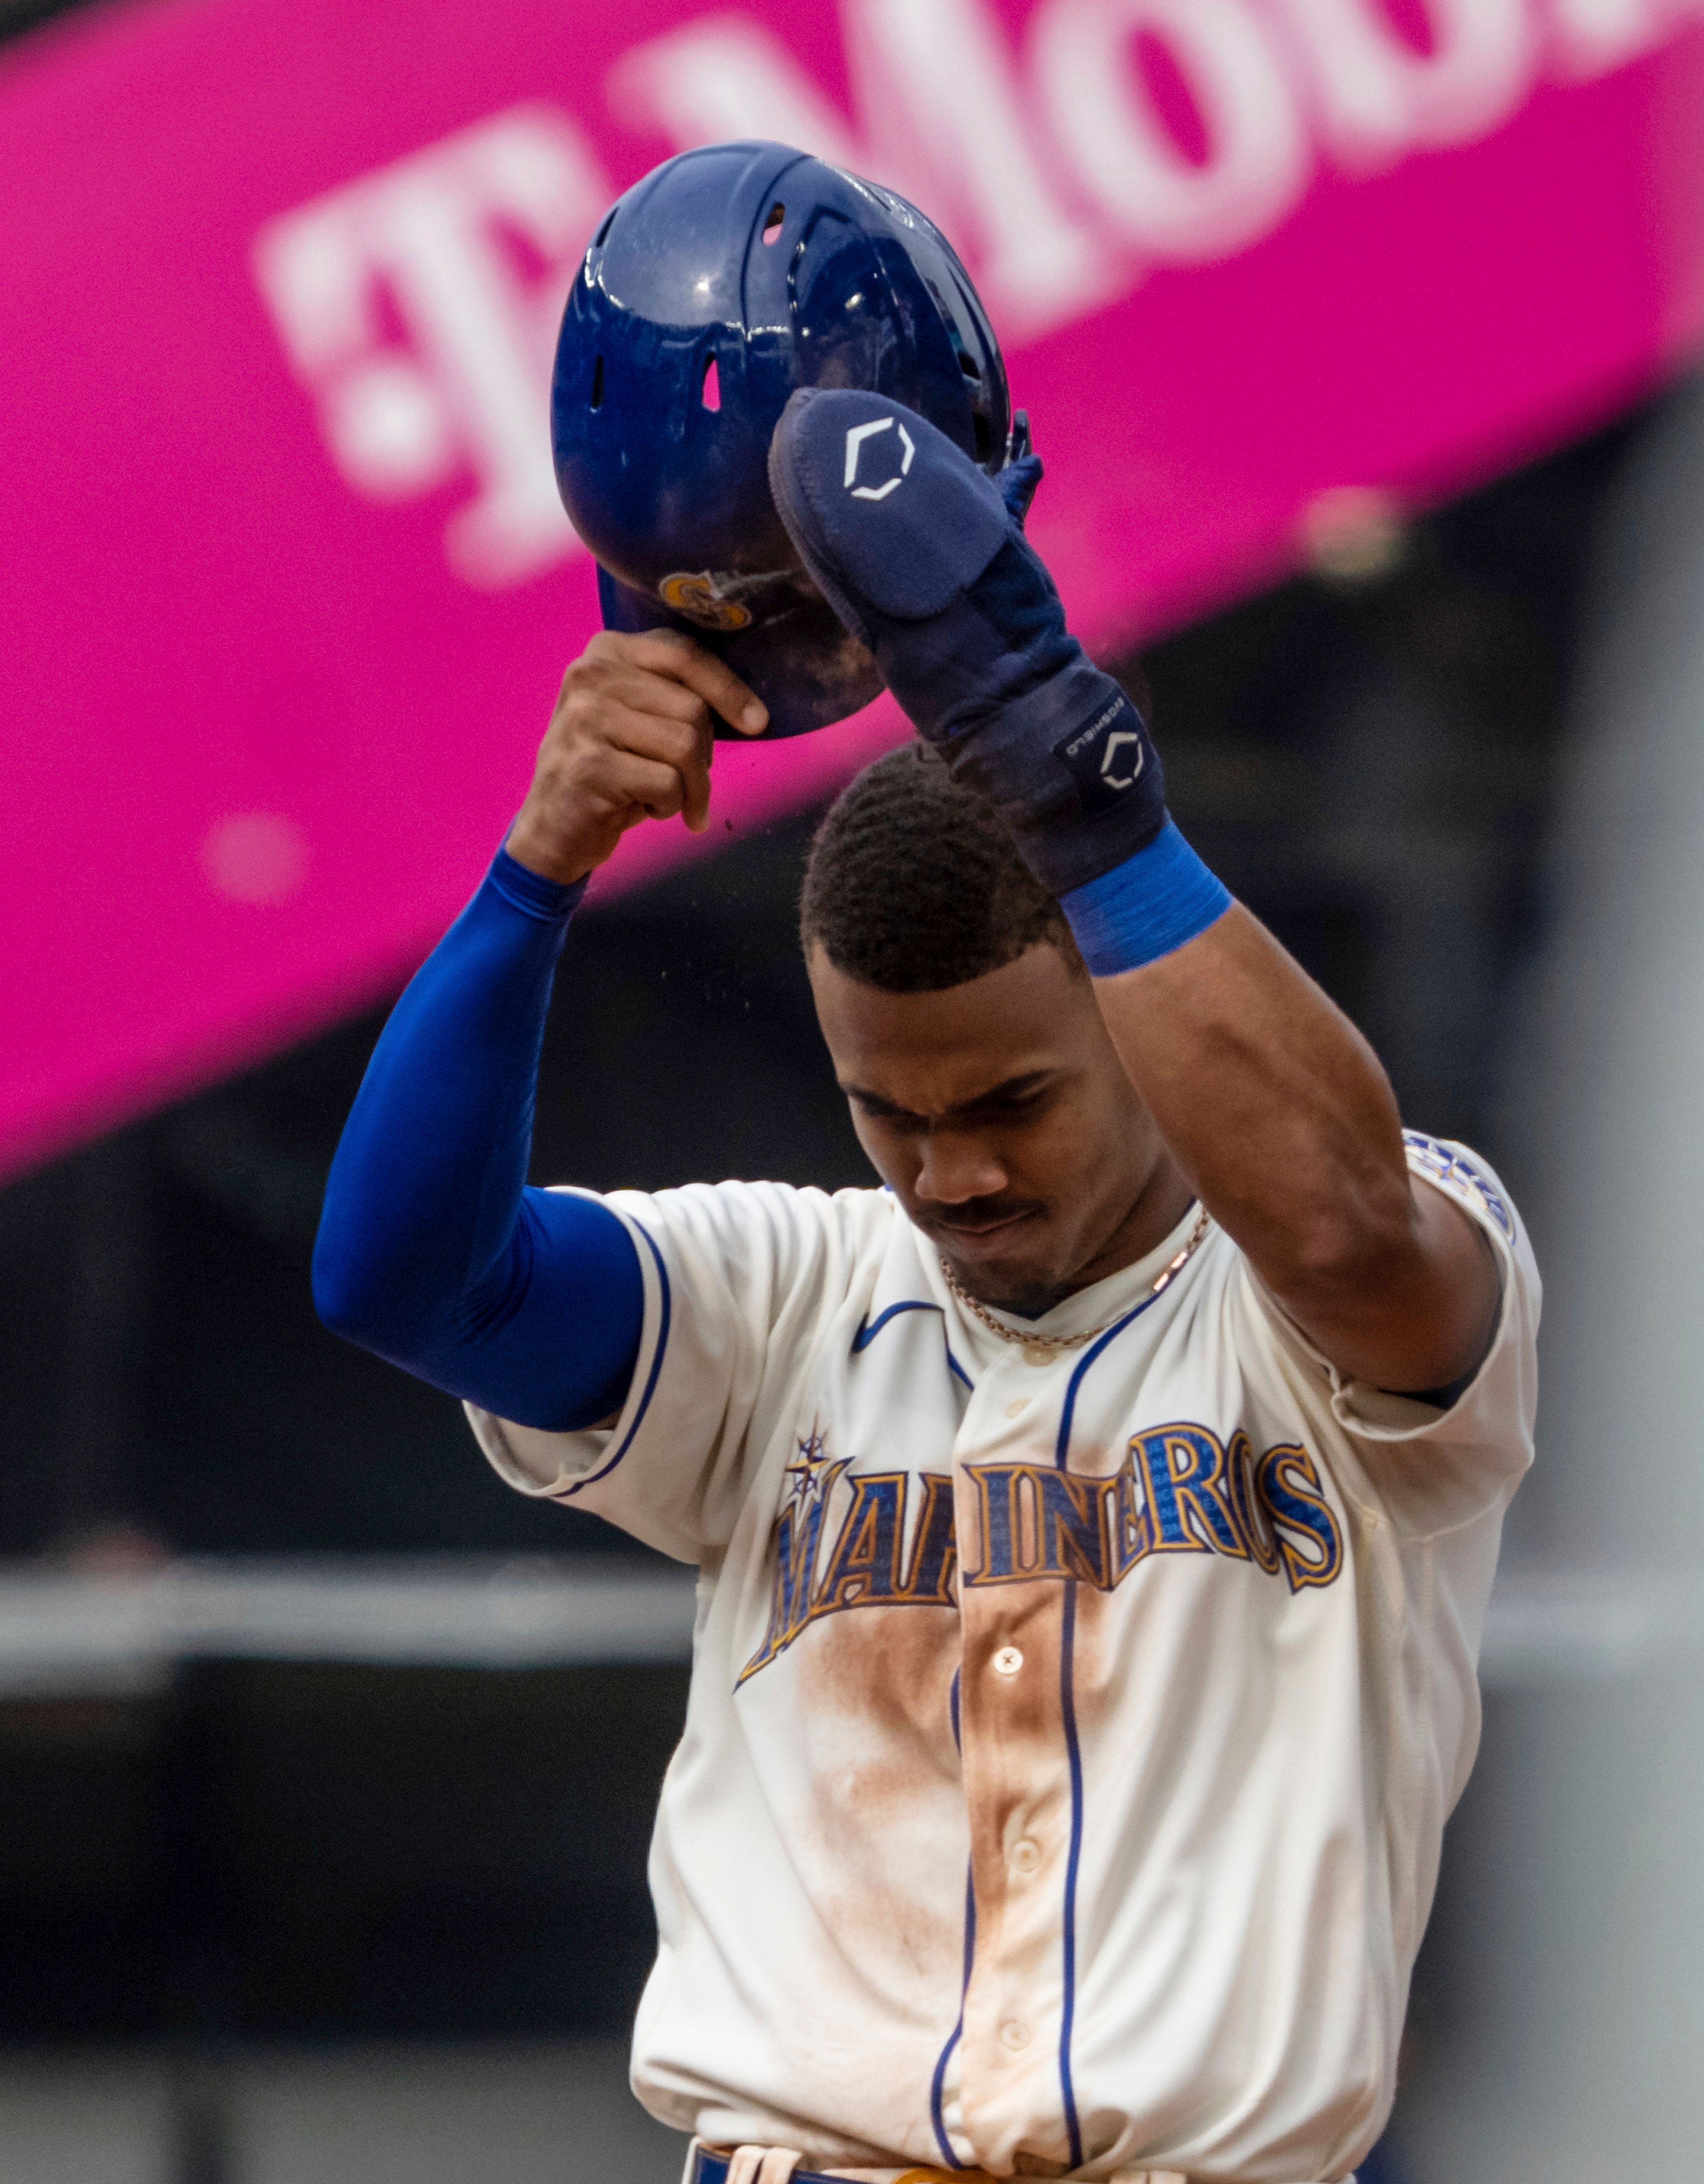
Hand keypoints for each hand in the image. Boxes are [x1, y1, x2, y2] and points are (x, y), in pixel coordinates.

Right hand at [505, 631, 767, 884]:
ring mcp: (585, 718)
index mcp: (607, 650)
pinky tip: (640, 810)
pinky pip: (667, 784)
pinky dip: (667, 807)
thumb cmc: (610, 772)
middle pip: (692, 707)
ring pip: (684, 745)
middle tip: (685, 784)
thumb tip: (753, 712)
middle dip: (704, 755)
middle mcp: (590, 674)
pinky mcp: (590, 765)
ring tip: (662, 798)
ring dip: (689, 786)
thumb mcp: (638, 718)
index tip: (757, 723)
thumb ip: (677, 696)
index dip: (729, 690)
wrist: (553, 829)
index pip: (685, 655)